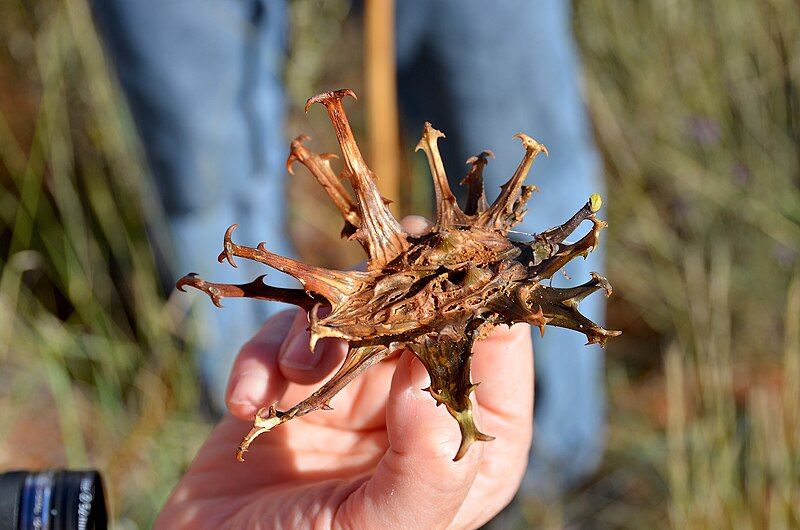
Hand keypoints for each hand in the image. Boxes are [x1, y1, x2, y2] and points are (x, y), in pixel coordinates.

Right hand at [157, 211, 533, 529]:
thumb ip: (424, 471)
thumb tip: (429, 386)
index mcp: (466, 440)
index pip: (497, 349)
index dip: (473, 300)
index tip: (439, 266)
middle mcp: (417, 403)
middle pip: (421, 311)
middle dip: (385, 296)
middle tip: (361, 284)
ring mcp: (356, 386)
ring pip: (353, 310)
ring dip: (316, 331)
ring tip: (291, 377)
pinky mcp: (297, 378)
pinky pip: (286, 334)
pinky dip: (261, 356)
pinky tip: (245, 403)